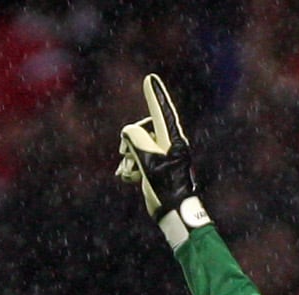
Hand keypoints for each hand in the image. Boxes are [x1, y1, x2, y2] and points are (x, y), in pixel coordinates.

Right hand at [117, 74, 203, 234]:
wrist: (172, 212)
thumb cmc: (165, 187)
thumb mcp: (149, 160)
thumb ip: (137, 139)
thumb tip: (129, 131)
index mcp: (172, 139)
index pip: (162, 111)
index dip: (155, 95)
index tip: (150, 78)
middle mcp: (167, 145)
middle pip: (142, 130)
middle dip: (130, 141)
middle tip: (126, 154)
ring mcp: (160, 157)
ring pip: (136, 146)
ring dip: (128, 159)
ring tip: (132, 173)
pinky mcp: (153, 168)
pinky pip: (135, 159)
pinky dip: (129, 168)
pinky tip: (129, 178)